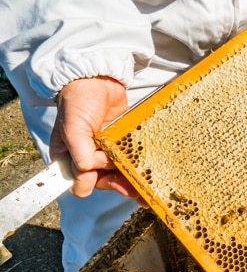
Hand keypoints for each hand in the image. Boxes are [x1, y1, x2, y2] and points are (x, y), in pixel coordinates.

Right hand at [50, 76, 144, 203]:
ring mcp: (105, 149)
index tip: (109, 181)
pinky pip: (130, 157)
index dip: (93, 182)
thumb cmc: (79, 101)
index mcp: (69, 156)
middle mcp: (87, 155)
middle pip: (103, 179)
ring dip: (132, 181)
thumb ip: (79, 154)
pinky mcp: (122, 141)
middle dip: (119, 185)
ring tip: (148, 192)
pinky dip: (139, 167)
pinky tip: (151, 176)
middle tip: (138, 192)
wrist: (98, 78)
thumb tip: (89, 174)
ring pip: (118, 172)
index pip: (80, 180)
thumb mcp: (73, 129)